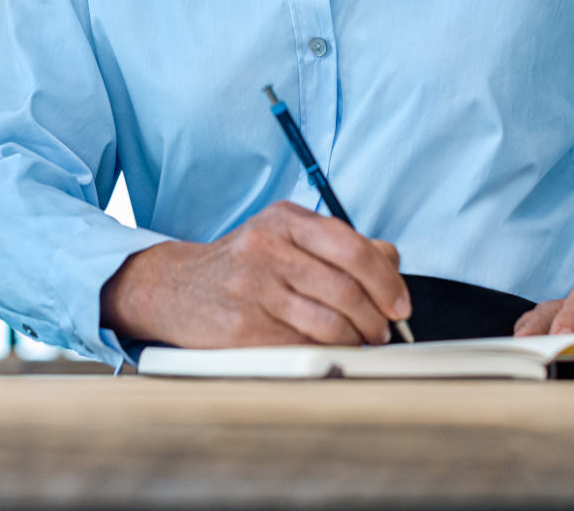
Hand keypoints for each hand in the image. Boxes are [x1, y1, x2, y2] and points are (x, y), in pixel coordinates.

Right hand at [101, 201, 410, 348]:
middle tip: (384, 330)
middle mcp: (267, 247)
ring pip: (329, 321)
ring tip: (360, 342)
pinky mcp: (242, 328)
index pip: (352, 247)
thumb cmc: (242, 264)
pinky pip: (302, 346)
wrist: (174, 288)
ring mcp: (252, 288)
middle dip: (376, 316)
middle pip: (346, 287)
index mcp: (284, 219)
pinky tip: (330, 352)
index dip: (386, 280)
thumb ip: (338, 244)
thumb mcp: (284, 236)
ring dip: (356, 339)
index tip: (399, 303)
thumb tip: (391, 263)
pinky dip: (326, 354)